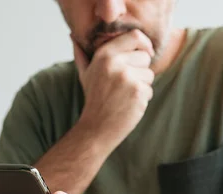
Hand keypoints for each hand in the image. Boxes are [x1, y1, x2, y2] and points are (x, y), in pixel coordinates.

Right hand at [73, 30, 154, 147]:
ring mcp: (127, 77)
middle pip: (145, 57)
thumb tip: (73, 38)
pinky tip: (128, 104)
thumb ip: (82, 55)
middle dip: (140, 70)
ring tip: (124, 96)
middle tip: (124, 86)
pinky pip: (149, 89)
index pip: (134, 36)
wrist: (96, 128)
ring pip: (149, 74)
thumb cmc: (94, 100)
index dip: (144, 44)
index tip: (146, 53)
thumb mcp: (85, 75)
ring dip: (142, 86)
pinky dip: (143, 99)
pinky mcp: (137, 92)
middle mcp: (115, 63)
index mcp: (104, 54)